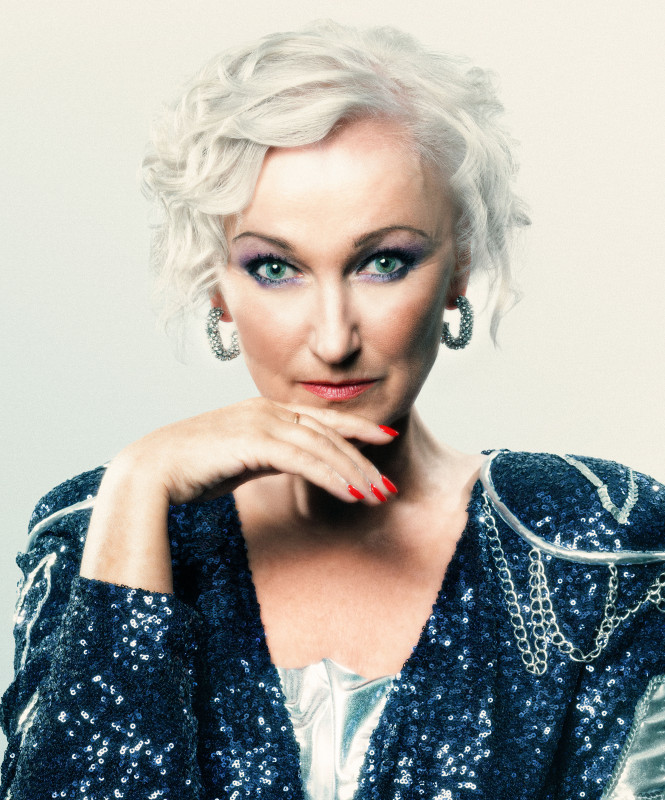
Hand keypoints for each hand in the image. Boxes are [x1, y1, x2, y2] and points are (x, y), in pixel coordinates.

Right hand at [80, 398, 396, 591]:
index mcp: (265, 411)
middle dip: (363, 461)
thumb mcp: (241, 457)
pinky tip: (351, 495)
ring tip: (378, 496)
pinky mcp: (253, 442)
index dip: (357, 428)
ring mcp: (261, 423)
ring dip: (354, 474)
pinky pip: (303, 460)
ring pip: (322, 447)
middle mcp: (267, 411)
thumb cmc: (193, 468)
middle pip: (329, 435)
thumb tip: (294, 462)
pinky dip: (331, 477)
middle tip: (388, 487)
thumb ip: (270, 454)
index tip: (384, 439)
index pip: (322, 418)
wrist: (152, 471)